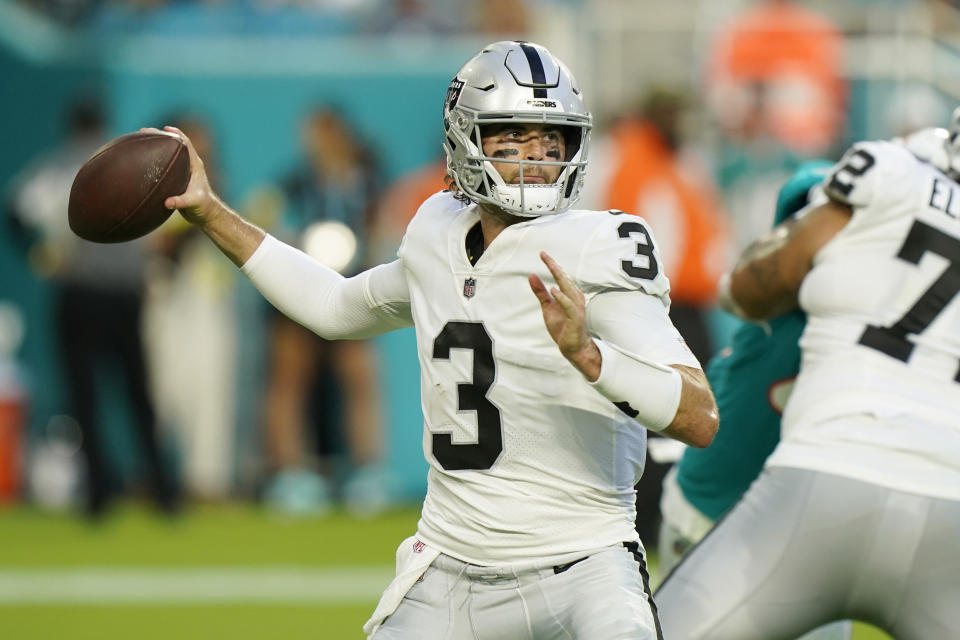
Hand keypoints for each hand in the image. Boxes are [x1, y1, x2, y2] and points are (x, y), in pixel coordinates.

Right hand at [141, 126, 221, 226]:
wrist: (205, 215)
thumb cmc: (203, 207)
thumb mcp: (193, 204)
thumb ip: (181, 202)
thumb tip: (167, 203)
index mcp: (196, 166)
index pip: (187, 144)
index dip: (176, 134)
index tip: (165, 128)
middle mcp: (190, 165)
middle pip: (175, 145)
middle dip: (161, 136)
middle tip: (144, 130)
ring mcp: (183, 171)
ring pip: (169, 154)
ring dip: (156, 146)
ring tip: (139, 140)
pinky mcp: (177, 178)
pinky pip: (164, 164)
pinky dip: (154, 160)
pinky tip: (140, 161)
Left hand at [529, 251, 601, 380]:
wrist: (572, 347)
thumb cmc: (562, 326)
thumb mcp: (547, 307)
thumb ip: (540, 292)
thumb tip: (532, 275)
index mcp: (569, 294)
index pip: (560, 276)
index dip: (552, 265)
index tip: (542, 254)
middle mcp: (575, 298)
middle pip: (564, 279)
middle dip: (554, 266)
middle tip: (544, 255)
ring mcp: (576, 308)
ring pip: (569, 289)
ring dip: (560, 278)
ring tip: (551, 266)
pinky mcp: (575, 318)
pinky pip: (569, 306)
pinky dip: (562, 298)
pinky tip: (553, 290)